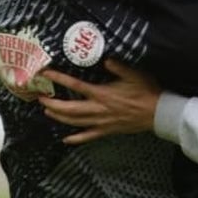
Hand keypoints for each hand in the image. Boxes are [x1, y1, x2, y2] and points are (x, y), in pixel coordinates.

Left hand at [40, 59, 161, 143]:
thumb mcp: (134, 74)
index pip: (75, 86)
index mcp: (102, 94)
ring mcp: (102, 122)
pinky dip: (76, 138)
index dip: (59, 79)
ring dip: (59, 117)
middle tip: (40, 98)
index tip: (46, 74)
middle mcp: (99, 109)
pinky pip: (88, 136)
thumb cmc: (146, 92)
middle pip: (69, 108)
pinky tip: (66, 139)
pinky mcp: (107, 130)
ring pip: (75, 122)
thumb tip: (105, 59)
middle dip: (52, 103)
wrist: (158, 113)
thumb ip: (118, 67)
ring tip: (47, 112)